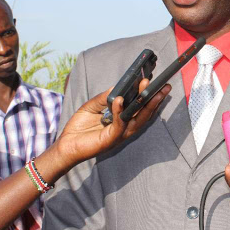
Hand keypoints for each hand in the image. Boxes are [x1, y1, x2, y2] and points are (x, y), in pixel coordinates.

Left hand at [53, 79, 170, 172]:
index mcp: (123, 121)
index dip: (149, 97)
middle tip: (163, 86)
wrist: (65, 146)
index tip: (156, 83)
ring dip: (145, 104)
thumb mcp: (92, 106)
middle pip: (144, 114)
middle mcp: (125, 129)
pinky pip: (119, 124)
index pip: (140, 109)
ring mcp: (119, 135)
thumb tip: (118, 87)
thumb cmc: (79, 128)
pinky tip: (120, 99)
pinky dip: (120, 111)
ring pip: (137, 119)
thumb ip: (105, 98)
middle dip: (154, 99)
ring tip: (148, 88)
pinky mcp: (111, 139)